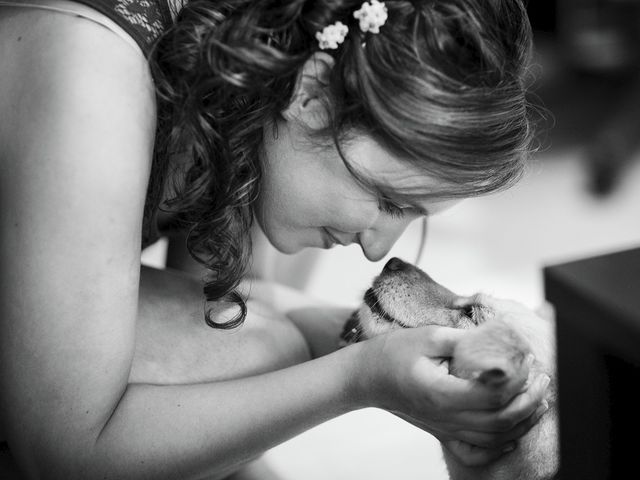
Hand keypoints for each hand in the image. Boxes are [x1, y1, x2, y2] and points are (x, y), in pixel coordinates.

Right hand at [351, 326, 549, 463]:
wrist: (366, 377)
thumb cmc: (392, 354)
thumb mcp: (427, 336)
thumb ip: (464, 339)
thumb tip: (498, 338)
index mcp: (442, 393)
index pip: (494, 395)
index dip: (518, 379)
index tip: (526, 357)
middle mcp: (446, 417)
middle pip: (501, 420)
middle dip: (530, 400)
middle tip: (542, 377)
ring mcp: (445, 428)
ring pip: (495, 438)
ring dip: (522, 421)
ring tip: (538, 399)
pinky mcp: (443, 431)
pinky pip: (477, 449)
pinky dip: (499, 445)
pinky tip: (511, 434)